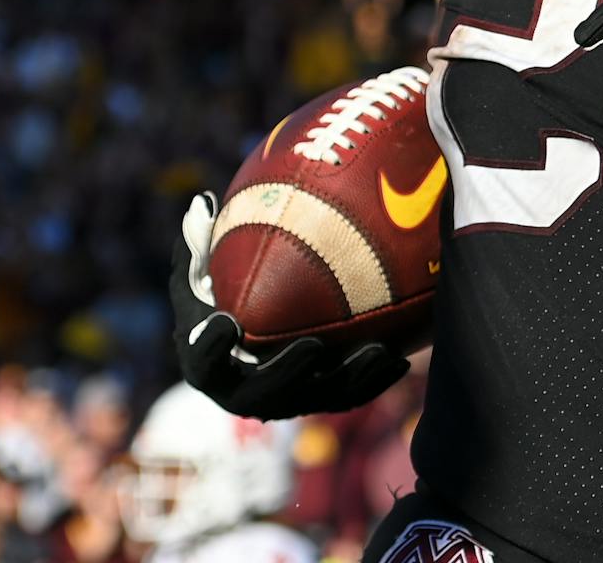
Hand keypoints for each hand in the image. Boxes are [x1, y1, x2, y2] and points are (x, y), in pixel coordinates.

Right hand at [169, 193, 406, 419]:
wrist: (253, 343)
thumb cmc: (222, 300)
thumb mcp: (203, 274)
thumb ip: (200, 245)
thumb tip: (204, 200)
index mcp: (208, 366)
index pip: (202, 364)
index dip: (210, 348)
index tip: (226, 321)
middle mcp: (245, 394)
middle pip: (266, 393)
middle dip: (290, 371)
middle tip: (312, 344)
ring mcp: (287, 402)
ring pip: (320, 399)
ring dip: (350, 377)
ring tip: (378, 351)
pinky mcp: (321, 402)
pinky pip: (352, 396)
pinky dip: (376, 380)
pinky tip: (402, 355)